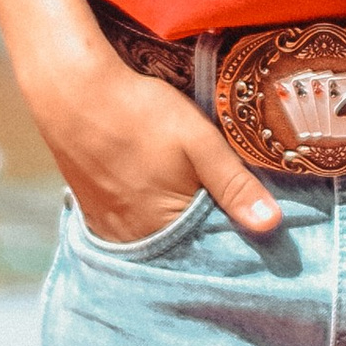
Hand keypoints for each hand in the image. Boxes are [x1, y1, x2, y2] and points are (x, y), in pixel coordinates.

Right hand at [30, 40, 281, 242]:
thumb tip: (272, 224)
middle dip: (205, 236)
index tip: (256, 227)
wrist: (72, 93)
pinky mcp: (92, 213)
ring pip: (156, 240)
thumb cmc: (139, 113)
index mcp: (165, 228)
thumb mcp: (198, 141)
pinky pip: (130, 230)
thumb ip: (234, 184)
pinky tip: (158, 198)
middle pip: (182, 249)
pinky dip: (149, 221)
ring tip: (194, 202)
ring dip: (176, 229)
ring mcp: (110, 229)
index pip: (211, 252)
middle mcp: (135, 240)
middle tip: (227, 210)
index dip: (233, 237)